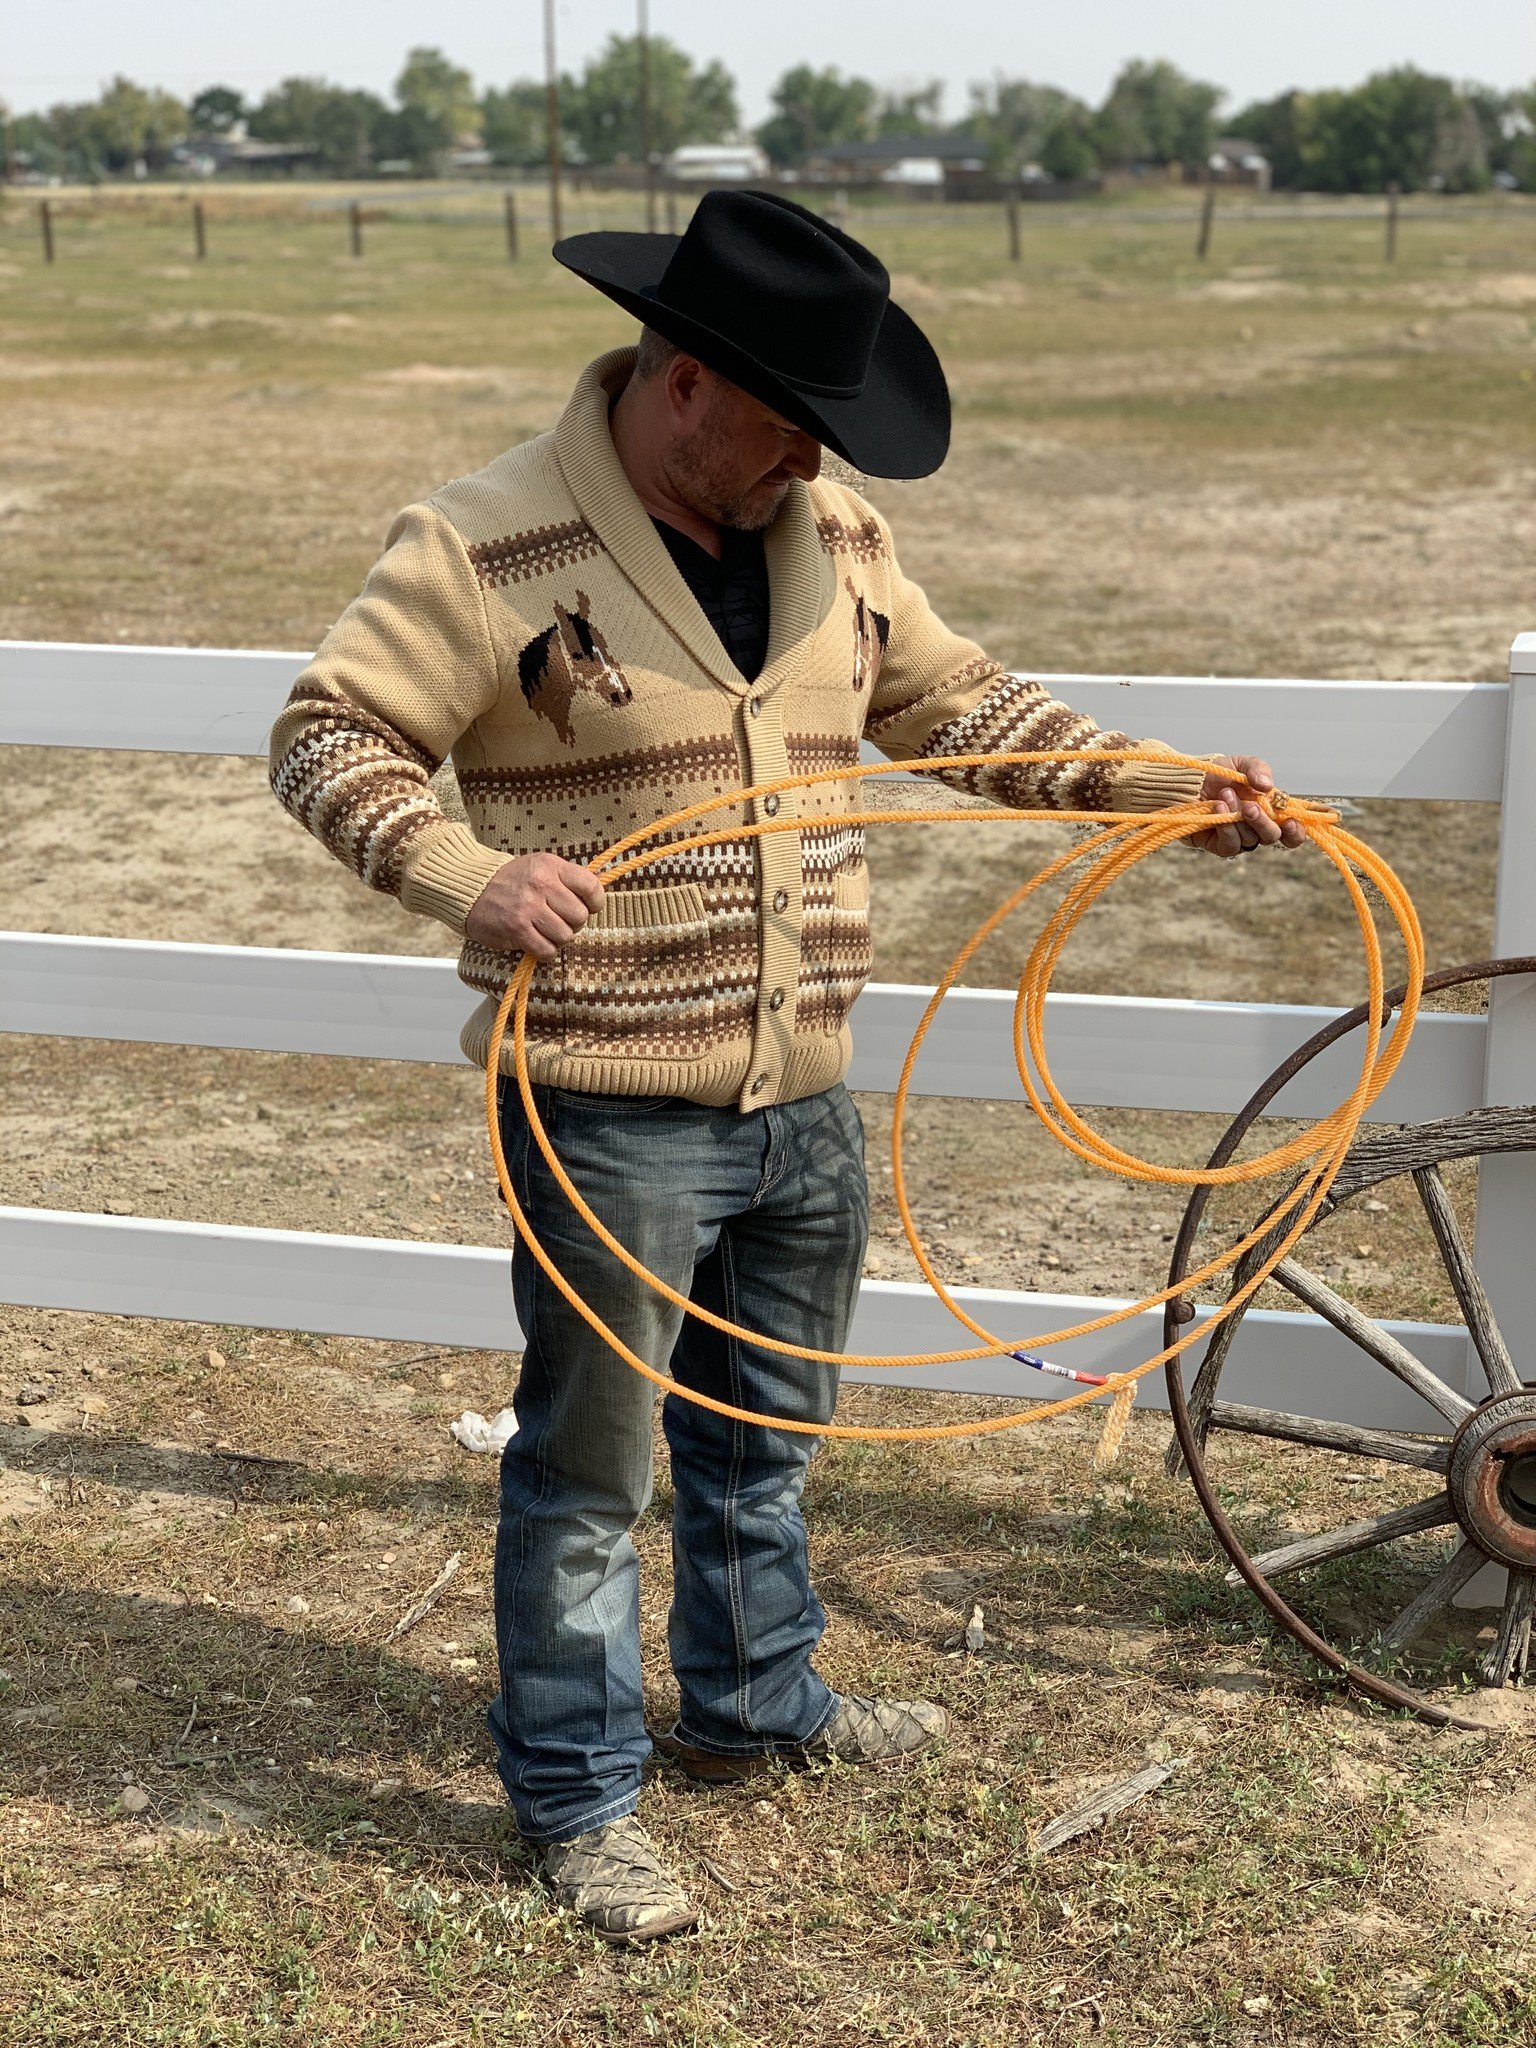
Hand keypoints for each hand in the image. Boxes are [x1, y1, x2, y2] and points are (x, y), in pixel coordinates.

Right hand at [464, 853, 604, 960]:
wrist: (472, 890)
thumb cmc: (512, 881)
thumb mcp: (540, 867)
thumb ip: (567, 880)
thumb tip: (596, 899)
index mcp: (551, 866)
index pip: (591, 887)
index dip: (595, 903)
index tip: (587, 907)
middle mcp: (541, 884)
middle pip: (580, 917)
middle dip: (573, 923)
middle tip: (557, 919)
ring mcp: (528, 907)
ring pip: (565, 936)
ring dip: (557, 938)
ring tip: (543, 930)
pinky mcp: (516, 929)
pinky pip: (547, 951)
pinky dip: (545, 951)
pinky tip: (535, 941)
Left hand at [1188, 755, 1305, 858]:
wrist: (1191, 780)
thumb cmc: (1221, 774)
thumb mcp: (1243, 764)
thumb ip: (1259, 770)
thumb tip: (1267, 786)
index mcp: (1270, 811)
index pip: (1291, 832)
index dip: (1295, 832)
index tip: (1290, 822)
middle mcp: (1257, 828)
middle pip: (1271, 837)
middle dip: (1262, 822)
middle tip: (1249, 806)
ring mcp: (1240, 838)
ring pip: (1250, 839)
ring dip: (1238, 817)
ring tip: (1224, 795)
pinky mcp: (1220, 845)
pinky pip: (1231, 845)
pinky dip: (1226, 828)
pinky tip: (1218, 809)